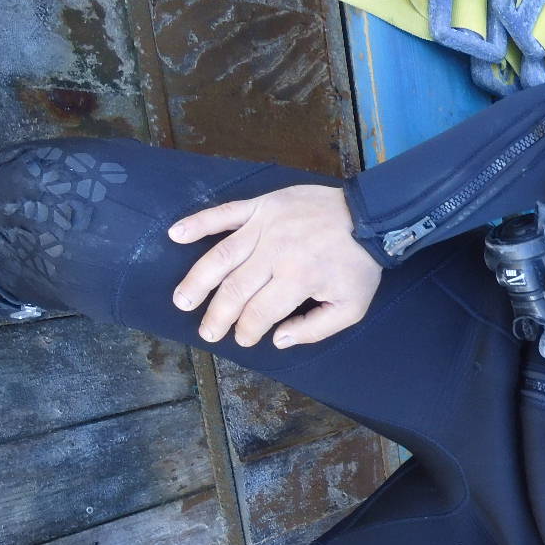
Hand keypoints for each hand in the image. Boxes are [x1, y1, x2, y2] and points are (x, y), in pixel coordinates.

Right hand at [168, 184, 380, 348]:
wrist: (370, 215)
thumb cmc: (359, 265)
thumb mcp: (351, 307)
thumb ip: (314, 329)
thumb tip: (277, 339)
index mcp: (297, 279)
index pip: (259, 312)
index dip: (246, 330)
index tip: (241, 340)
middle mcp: (275, 253)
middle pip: (235, 289)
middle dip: (218, 316)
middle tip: (207, 332)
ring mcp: (265, 226)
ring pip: (221, 256)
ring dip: (198, 280)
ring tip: (182, 300)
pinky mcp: (262, 205)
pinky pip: (224, 213)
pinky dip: (198, 223)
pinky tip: (175, 234)